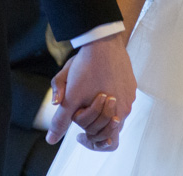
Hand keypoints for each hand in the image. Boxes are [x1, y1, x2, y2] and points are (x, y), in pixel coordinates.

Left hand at [46, 33, 135, 150]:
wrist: (102, 41)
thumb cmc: (86, 67)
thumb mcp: (70, 94)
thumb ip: (61, 120)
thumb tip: (51, 139)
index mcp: (112, 116)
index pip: (100, 139)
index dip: (86, 138)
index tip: (78, 134)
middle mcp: (125, 109)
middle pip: (108, 128)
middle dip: (93, 123)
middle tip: (81, 109)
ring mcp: (130, 97)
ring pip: (114, 114)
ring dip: (101, 112)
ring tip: (89, 96)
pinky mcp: (131, 86)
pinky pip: (120, 99)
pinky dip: (110, 98)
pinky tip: (99, 85)